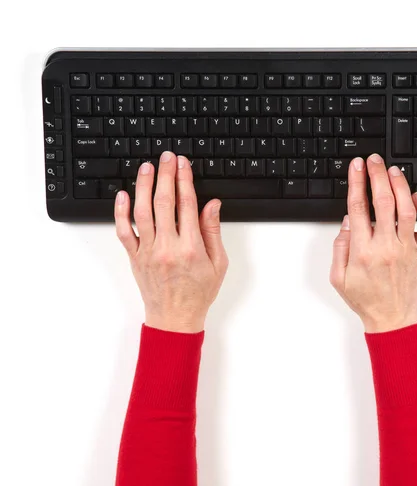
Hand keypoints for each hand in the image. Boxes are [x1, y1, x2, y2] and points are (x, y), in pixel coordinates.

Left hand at [114, 151, 227, 332]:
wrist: (175, 319)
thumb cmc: (198, 293)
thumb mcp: (218, 264)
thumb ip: (212, 232)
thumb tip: (212, 205)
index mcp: (190, 248)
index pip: (186, 205)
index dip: (184, 180)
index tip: (183, 164)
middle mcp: (167, 247)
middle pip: (163, 202)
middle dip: (165, 175)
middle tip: (166, 158)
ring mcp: (148, 251)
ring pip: (141, 211)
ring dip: (143, 186)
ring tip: (146, 168)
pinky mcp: (135, 257)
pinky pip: (123, 231)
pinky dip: (120, 211)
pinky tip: (123, 195)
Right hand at [330, 154, 416, 332]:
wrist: (393, 320)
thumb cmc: (366, 300)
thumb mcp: (339, 278)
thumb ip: (340, 248)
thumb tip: (348, 222)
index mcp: (363, 251)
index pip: (358, 207)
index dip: (357, 182)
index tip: (356, 167)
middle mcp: (386, 246)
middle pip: (383, 201)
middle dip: (378, 175)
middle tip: (374, 161)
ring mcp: (407, 249)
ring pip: (407, 209)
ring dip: (401, 186)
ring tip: (394, 171)